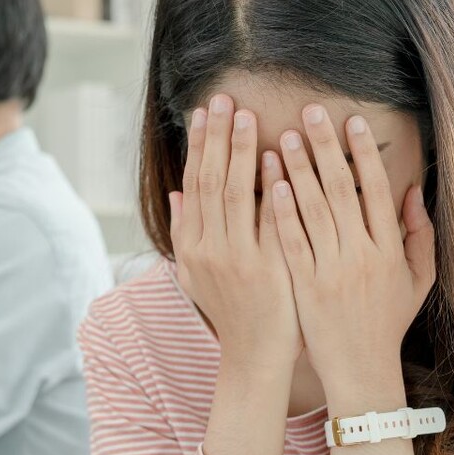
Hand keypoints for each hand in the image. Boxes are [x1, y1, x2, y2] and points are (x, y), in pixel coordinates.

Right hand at [169, 94, 301, 373]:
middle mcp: (208, 248)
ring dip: (240, 151)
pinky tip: (276, 159)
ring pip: (235, 193)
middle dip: (217, 137)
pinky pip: (267, 219)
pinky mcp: (265, 267)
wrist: (255, 355)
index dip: (199, 146)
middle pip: (211, 180)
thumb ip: (185, 231)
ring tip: (247, 116)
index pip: (194, 183)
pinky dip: (270, 187)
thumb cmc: (232, 311)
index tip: (205, 112)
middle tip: (224, 99)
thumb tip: (177, 193)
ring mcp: (236, 257)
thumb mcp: (196, 274)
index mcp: (192, 245)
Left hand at [269, 105, 435, 388]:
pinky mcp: (304, 284)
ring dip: (297, 169)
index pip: (377, 189)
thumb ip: (419, 233)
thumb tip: (412, 189)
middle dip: (325, 147)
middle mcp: (362, 255)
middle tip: (309, 111)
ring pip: (313, 210)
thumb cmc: (388, 321)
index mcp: (390, 250)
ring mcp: (331, 269)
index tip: (350, 121)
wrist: (361, 369)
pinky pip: (291, 241)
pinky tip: (271, 181)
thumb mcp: (417, 279)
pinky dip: (281, 210)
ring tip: (282, 136)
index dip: (363, 153)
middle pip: (342, 190)